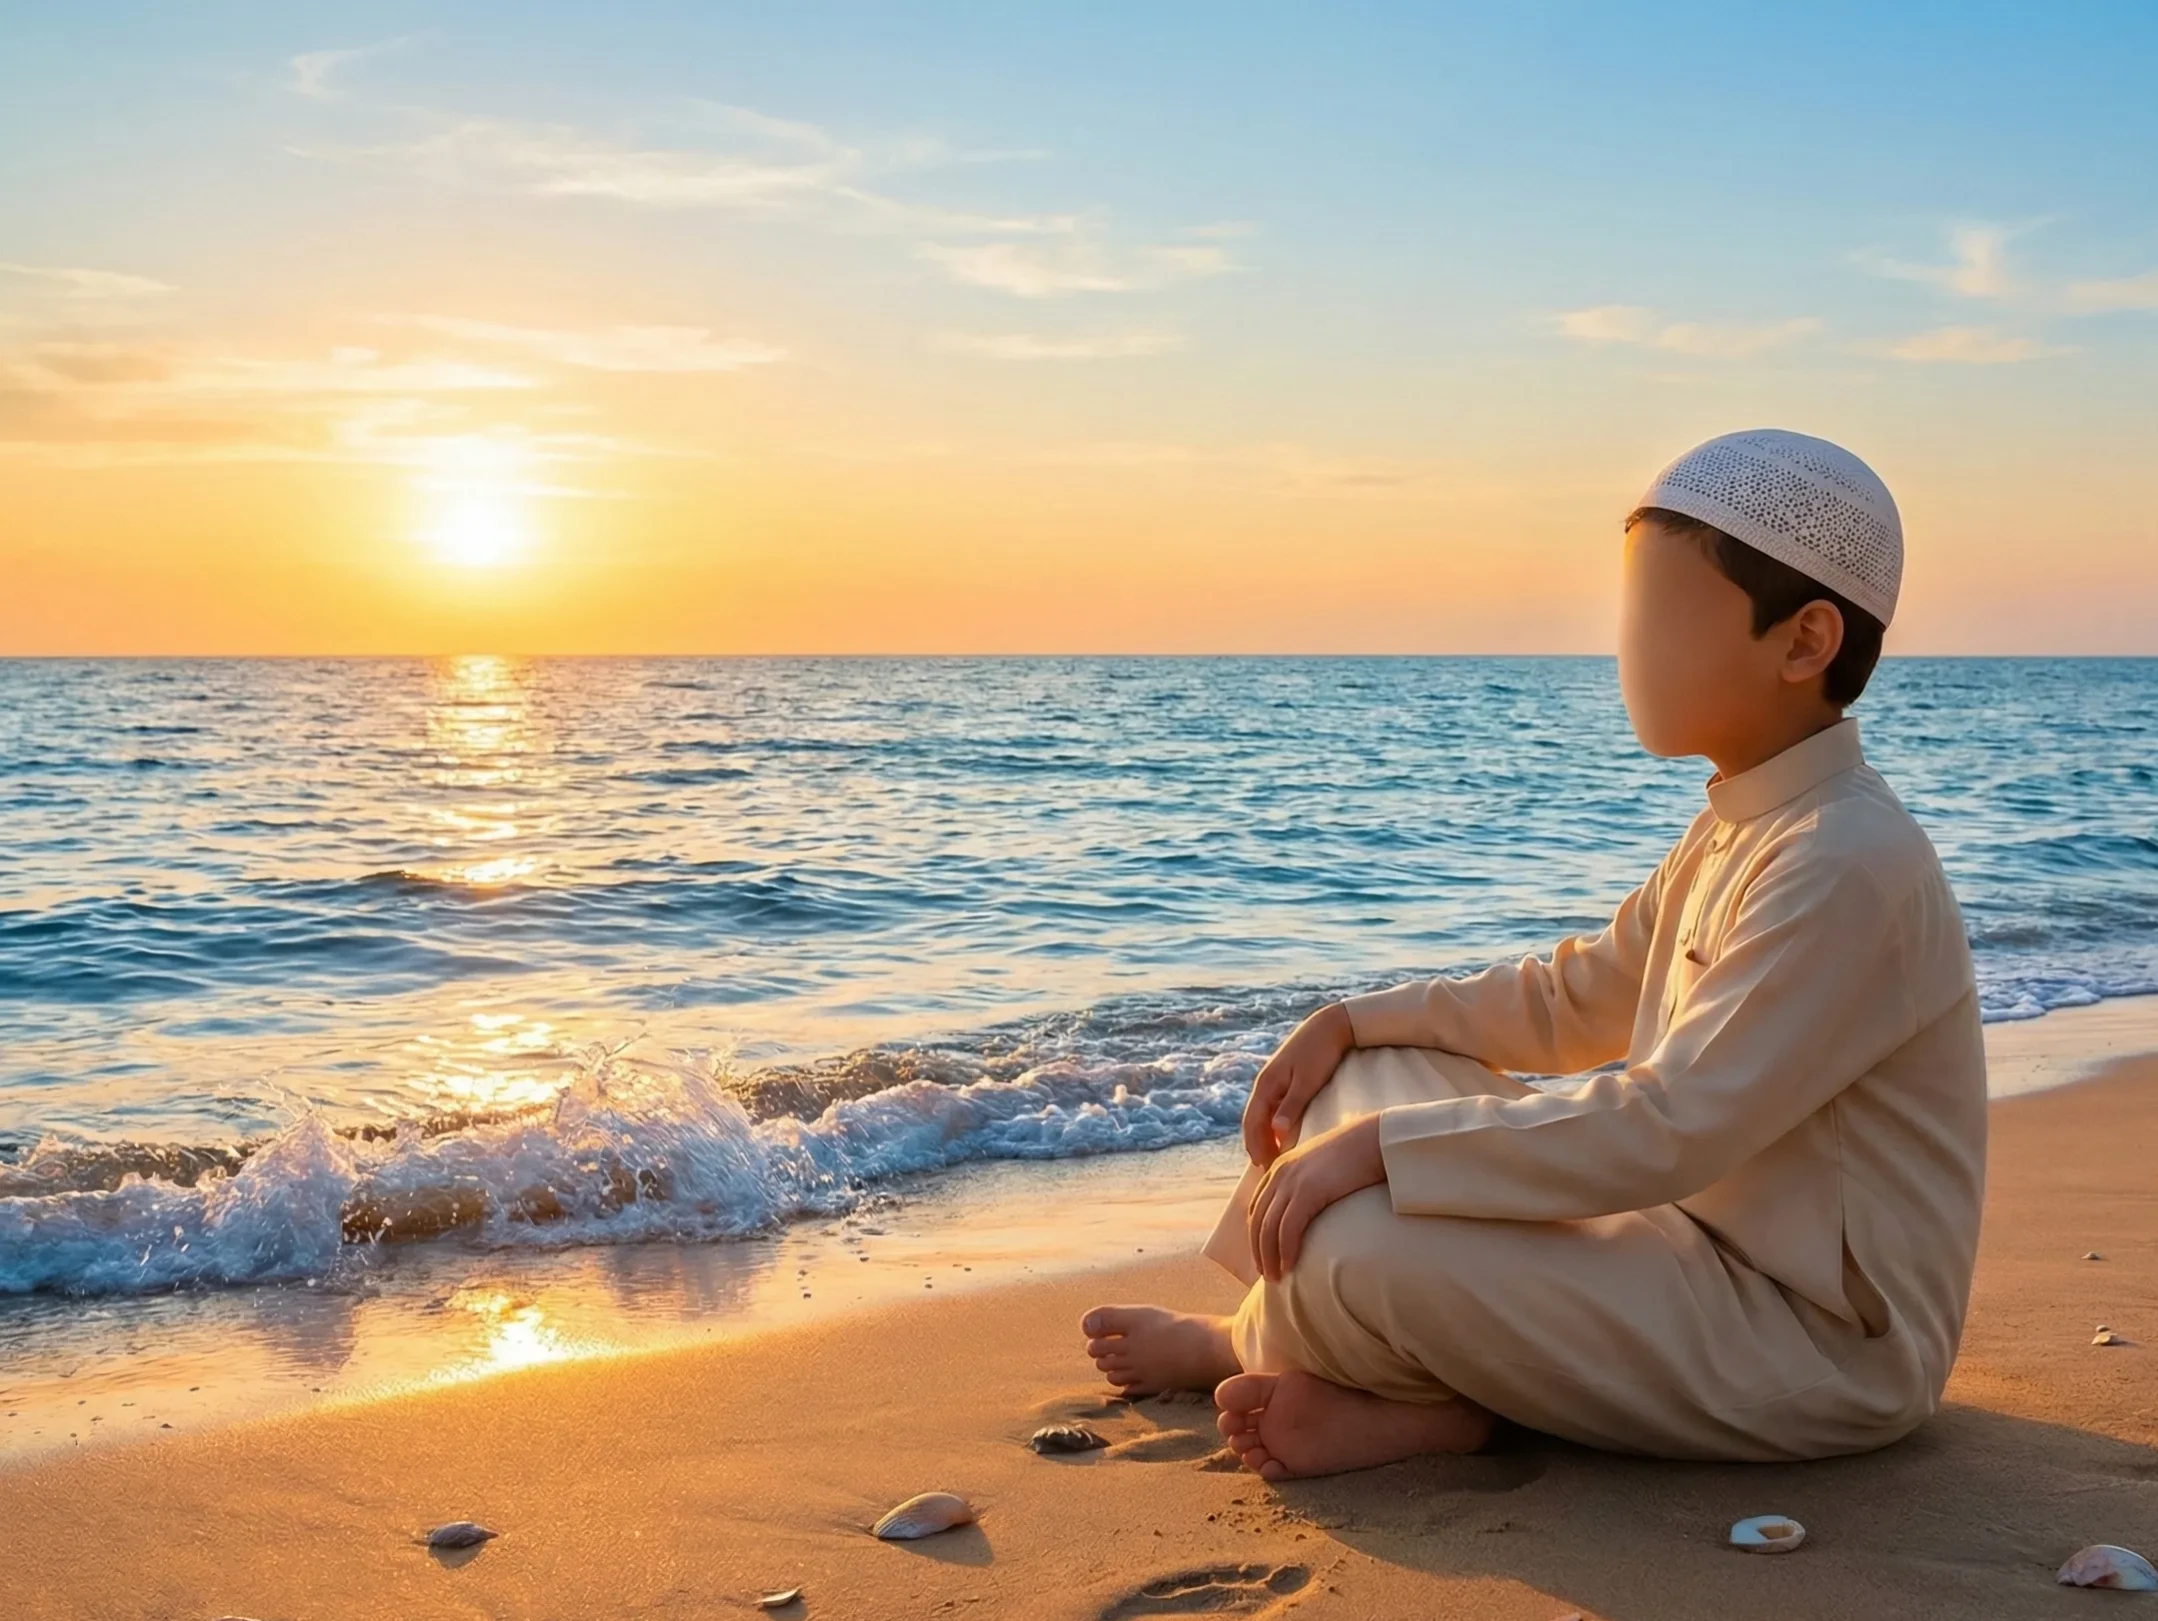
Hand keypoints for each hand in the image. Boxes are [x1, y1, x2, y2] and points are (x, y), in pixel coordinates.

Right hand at [1242, 1002, 1354, 1167]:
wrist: (1330, 1025)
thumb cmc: (1320, 1052)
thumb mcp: (1307, 1081)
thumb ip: (1291, 1106)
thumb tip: (1276, 1133)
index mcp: (1266, 1084)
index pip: (1253, 1123)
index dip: (1257, 1146)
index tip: (1266, 1167)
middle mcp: (1264, 1084)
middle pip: (1252, 1121)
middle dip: (1256, 1145)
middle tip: (1267, 1169)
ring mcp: (1272, 1081)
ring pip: (1260, 1115)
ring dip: (1263, 1136)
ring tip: (1272, 1156)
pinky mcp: (1282, 1080)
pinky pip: (1270, 1108)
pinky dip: (1271, 1125)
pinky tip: (1281, 1135)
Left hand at [1248, 1113, 1385, 1281]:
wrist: (1373, 1141)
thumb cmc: (1355, 1157)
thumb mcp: (1322, 1169)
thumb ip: (1309, 1184)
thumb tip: (1309, 1211)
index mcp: (1280, 1167)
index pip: (1257, 1207)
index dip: (1256, 1234)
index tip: (1263, 1255)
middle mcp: (1280, 1173)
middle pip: (1257, 1220)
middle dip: (1258, 1250)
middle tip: (1266, 1274)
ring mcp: (1292, 1181)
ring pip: (1268, 1228)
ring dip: (1269, 1256)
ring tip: (1275, 1278)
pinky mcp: (1307, 1191)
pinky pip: (1288, 1228)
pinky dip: (1285, 1251)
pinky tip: (1289, 1266)